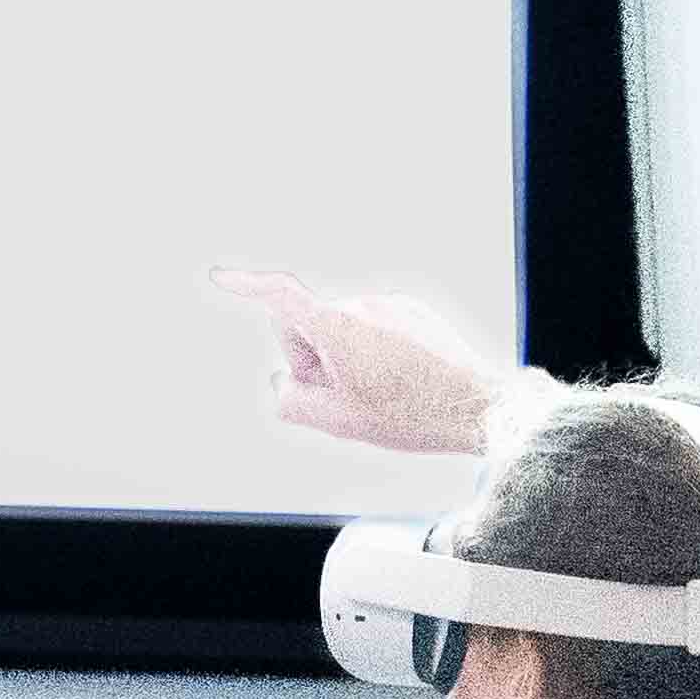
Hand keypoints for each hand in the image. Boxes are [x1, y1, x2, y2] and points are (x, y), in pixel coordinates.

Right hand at [215, 266, 518, 456]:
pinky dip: (373, 350)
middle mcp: (361, 305)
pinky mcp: (412, 311)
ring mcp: (390, 304)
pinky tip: (401, 380)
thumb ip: (291, 399)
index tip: (222, 277)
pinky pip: (373, 327)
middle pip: (309, 327)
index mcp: (338, 326)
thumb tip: (281, 381)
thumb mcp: (337, 421)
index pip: (280, 297)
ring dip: (345, 357)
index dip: (247, 286)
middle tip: (344, 396)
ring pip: (342, 329)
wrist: (477, 407)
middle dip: (312, 357)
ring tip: (382, 392)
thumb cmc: (409, 415)